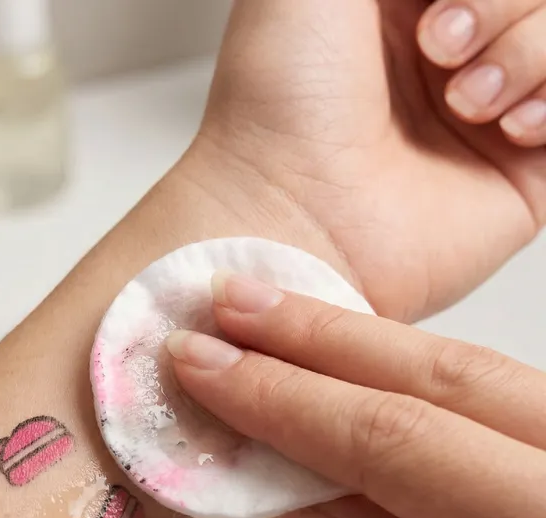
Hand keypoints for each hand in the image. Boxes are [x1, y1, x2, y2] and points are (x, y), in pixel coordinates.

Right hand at [166, 270, 545, 517]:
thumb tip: (289, 497)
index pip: (402, 443)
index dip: (287, 400)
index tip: (208, 366)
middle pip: (446, 379)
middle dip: (322, 338)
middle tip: (234, 307)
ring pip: (478, 380)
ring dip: (365, 355)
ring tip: (278, 333)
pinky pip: (502, 411)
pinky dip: (419, 395)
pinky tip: (354, 389)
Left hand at [196, 0, 545, 320]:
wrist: (285, 215)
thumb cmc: (278, 102)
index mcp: (405, 2)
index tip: (431, 4)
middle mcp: (454, 47)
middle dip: (505, 2)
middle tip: (438, 44)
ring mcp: (492, 107)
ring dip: (531, 47)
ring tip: (463, 97)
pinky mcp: (521, 170)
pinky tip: (506, 124)